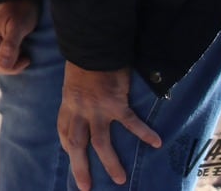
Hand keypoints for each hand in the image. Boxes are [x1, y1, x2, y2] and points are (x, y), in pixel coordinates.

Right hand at [0, 0, 39, 73]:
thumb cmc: (22, 10)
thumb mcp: (19, 28)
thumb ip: (10, 47)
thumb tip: (2, 66)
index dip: (12, 67)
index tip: (26, 58)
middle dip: (7, 67)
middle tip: (22, 58)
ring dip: (0, 64)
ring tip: (15, 56)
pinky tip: (7, 53)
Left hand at [58, 62, 161, 189]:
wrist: (93, 45)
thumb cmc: (84, 61)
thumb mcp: (73, 81)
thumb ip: (78, 98)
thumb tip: (83, 107)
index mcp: (69, 104)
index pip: (65, 132)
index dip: (68, 147)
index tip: (72, 157)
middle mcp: (80, 110)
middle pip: (77, 144)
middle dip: (80, 167)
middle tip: (85, 186)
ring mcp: (97, 108)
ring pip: (101, 143)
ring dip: (110, 163)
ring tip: (119, 179)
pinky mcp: (116, 103)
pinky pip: (131, 123)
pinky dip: (144, 133)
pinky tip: (155, 143)